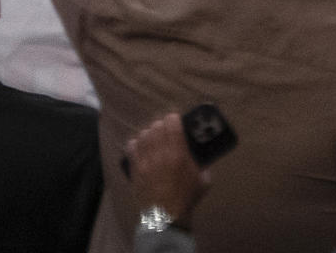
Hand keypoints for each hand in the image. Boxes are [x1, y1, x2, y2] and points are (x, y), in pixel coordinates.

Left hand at [127, 112, 210, 226]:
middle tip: (167, 131)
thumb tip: (202, 159)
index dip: (174, 119)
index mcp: (178, 153)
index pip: (172, 123)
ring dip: (150, 134)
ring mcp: (145, 161)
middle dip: (163, 125)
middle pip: (156, 126)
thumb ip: (202, 165)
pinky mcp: (135, 169)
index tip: (177, 121)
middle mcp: (159, 153)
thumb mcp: (203, 180)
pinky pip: (131, 147)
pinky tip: (142, 148)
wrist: (165, 217)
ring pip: (143, 135)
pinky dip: (137, 144)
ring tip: (154, 139)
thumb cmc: (186, 198)